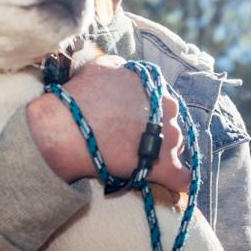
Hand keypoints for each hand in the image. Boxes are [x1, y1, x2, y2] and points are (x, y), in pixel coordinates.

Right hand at [27, 55, 190, 191]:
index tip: (132, 121)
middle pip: (170, 123)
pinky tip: (172, 183)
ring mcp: (169, 138)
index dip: (146, 112)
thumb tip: (121, 68)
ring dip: (162, 152)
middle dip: (156, 131)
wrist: (68, 129)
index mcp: (153, 87)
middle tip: (133, 140)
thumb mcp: (99, 67)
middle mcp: (168, 110)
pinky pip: (181, 177)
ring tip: (141, 161)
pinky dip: (178, 180)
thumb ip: (117, 67)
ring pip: (176, 147)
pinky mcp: (164, 166)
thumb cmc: (79, 97)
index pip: (160, 101)